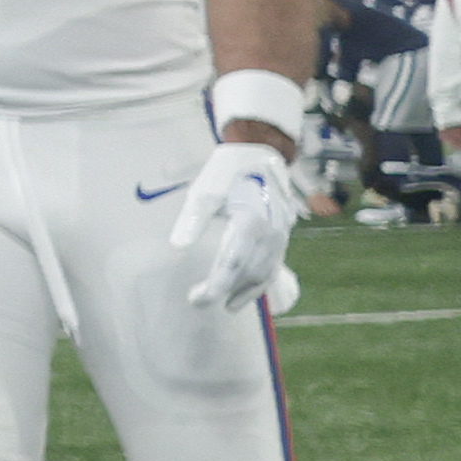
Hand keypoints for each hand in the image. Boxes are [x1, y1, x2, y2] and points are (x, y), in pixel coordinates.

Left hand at [162, 138, 295, 310]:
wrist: (262, 154)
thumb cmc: (228, 171)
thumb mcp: (205, 189)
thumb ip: (192, 219)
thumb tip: (178, 247)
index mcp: (251, 221)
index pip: (232, 264)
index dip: (215, 287)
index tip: (196, 300)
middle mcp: (271, 233)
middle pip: (249, 272)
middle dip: (224, 290)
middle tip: (196, 301)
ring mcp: (281, 235)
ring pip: (264, 272)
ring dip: (245, 292)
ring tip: (225, 306)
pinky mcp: (283, 235)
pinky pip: (274, 265)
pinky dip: (260, 282)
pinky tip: (245, 293)